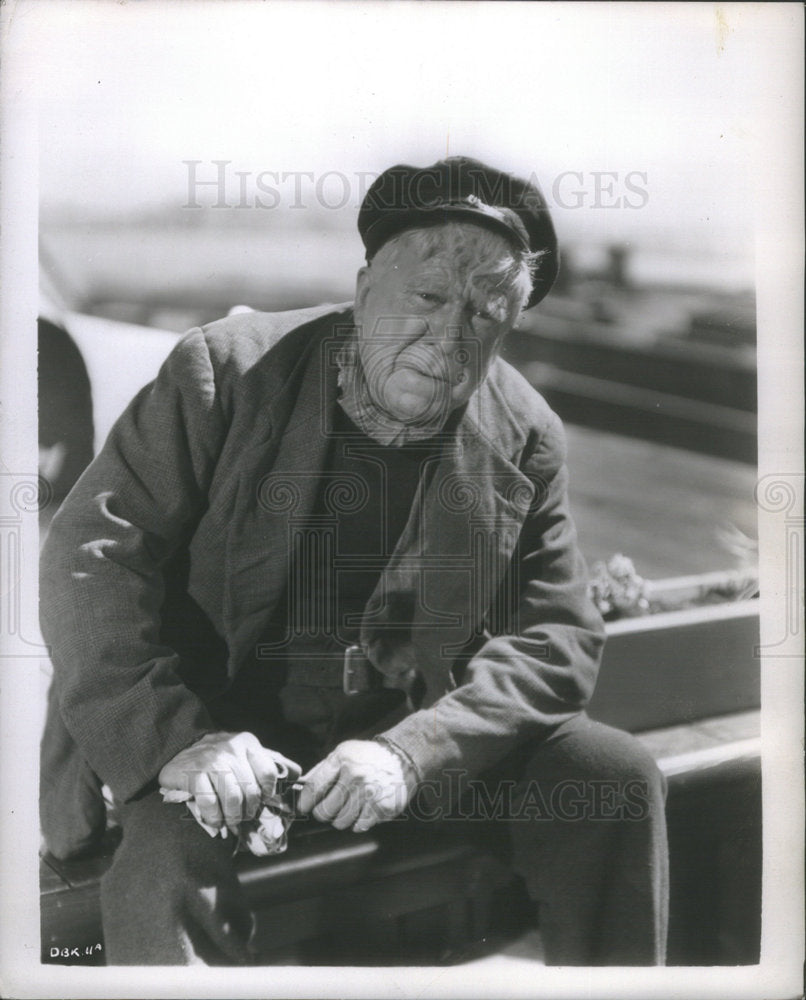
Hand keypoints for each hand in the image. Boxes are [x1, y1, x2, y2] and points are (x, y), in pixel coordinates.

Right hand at [158, 731, 300, 833]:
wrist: (179, 748)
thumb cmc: (219, 755)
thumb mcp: (246, 752)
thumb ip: (270, 761)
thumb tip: (297, 773)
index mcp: (247, 743)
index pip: (268, 772)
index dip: (268, 793)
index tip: (262, 801)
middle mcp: (231, 749)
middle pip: (251, 790)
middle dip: (249, 810)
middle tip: (244, 817)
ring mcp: (211, 760)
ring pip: (233, 798)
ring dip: (233, 817)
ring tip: (231, 821)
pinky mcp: (193, 774)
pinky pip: (210, 802)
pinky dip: (214, 817)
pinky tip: (215, 820)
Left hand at [296, 739, 416, 832]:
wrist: (401, 760)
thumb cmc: (368, 758)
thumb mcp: (344, 753)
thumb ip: (322, 769)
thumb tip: (302, 787)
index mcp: (343, 759)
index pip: (315, 787)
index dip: (306, 802)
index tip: (304, 808)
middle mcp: (355, 775)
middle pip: (325, 810)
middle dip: (322, 813)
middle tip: (327, 809)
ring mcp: (369, 793)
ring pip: (340, 822)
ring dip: (341, 819)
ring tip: (348, 807)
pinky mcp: (381, 807)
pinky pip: (359, 826)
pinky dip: (357, 822)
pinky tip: (362, 810)